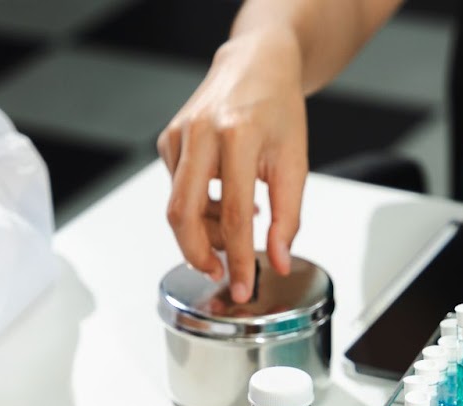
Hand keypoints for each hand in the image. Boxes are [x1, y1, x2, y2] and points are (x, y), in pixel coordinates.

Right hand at [158, 27, 307, 301]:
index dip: (238, 257)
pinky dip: (200, 208)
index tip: (241, 285)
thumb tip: (278, 260)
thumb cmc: (278, 108)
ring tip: (235, 227)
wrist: (257, 64)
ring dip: (205, 231)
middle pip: (183, 214)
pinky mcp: (168, 140)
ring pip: (178, 206)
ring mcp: (179, 135)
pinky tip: (224, 201)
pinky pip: (177, 191)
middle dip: (199, 254)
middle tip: (220, 272)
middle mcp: (201, 133)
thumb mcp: (294, 162)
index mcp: (238, 135)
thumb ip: (287, 216)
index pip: (234, 214)